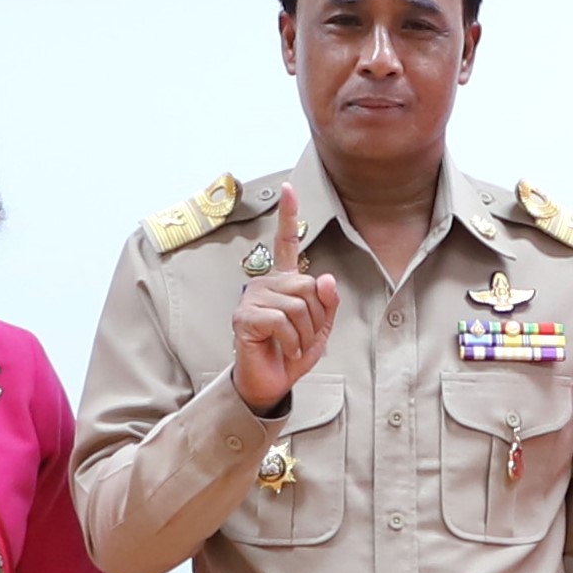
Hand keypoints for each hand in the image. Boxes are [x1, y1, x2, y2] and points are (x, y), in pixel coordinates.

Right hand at [230, 193, 337, 416]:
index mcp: (284, 283)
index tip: (288, 188)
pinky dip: (292, 341)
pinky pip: (283, 320)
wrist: (270, 384)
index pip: (286, 244)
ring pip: (298, 305)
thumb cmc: (291, 355)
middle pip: (308, 286)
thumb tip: (326, 278)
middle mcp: (266, 285)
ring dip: (304, 333)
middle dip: (315, 318)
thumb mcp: (320, 330)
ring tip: (292, 345)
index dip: (288, 216)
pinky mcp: (245, 317)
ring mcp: (253, 299)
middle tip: (301, 337)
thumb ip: (327, 304)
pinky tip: (283, 349)